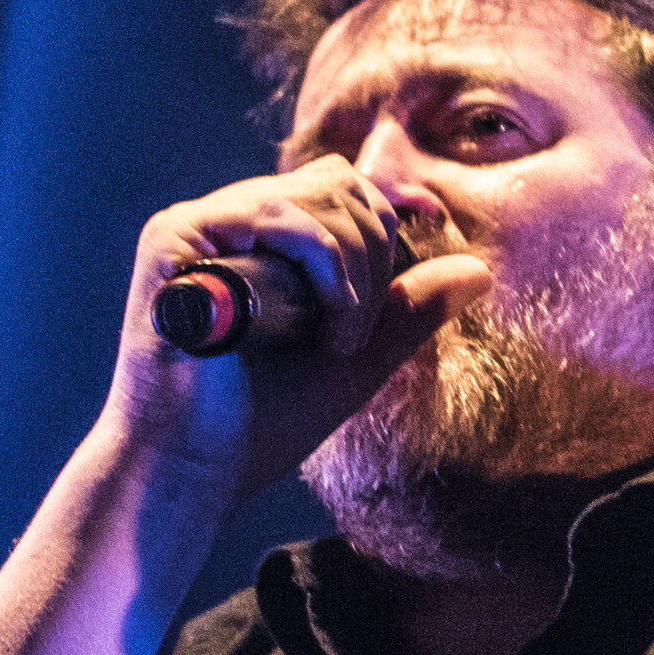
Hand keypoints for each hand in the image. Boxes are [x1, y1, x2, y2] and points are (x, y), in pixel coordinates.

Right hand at [106, 157, 490, 506]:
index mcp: (258, 241)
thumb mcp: (358, 359)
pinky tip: (330, 325)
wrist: (194, 470)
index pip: (336, 184)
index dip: (389, 195)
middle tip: (359, 333)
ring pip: (319, 195)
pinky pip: (280, 216)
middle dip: (376, 251)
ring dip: (355, 270)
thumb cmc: (261, 424)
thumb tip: (479, 270)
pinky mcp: (174, 239)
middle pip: (338, 184)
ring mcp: (198, 226)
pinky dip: (326, 265)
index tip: (431, 216)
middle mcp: (226, 223)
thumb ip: (409, 311)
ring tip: (342, 343)